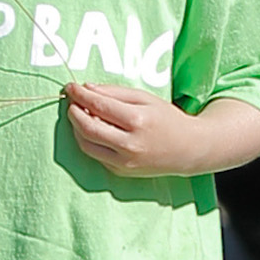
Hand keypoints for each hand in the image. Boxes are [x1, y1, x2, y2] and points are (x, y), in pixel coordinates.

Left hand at [64, 83, 207, 178]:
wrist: (189, 149)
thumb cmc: (167, 119)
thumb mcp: (145, 98)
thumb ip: (114, 92)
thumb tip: (86, 88)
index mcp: (138, 121)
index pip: (99, 105)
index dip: (79, 95)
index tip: (70, 87)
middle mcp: (130, 144)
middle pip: (87, 127)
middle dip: (73, 112)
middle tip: (72, 101)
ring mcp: (125, 162)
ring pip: (86, 144)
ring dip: (76, 127)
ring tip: (80, 114)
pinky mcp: (121, 172)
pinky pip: (95, 154)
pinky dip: (88, 140)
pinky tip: (92, 129)